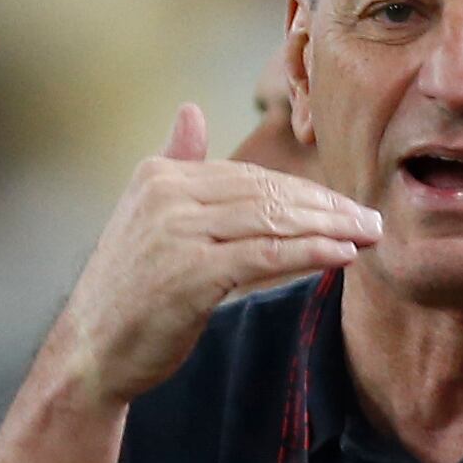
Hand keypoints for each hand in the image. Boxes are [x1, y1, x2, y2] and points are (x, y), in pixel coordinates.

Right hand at [55, 104, 381, 406]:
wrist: (92, 349)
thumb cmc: (129, 290)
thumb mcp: (147, 217)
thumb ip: (176, 163)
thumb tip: (191, 112)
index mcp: (159, 175)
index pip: (250, 177)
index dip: (304, 191)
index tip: (345, 205)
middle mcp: (166, 195)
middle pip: (266, 193)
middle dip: (325, 207)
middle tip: (370, 219)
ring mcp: (176, 232)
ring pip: (271, 220)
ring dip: (328, 227)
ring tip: (368, 235)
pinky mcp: (190, 273)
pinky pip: (263, 255)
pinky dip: (309, 251)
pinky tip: (342, 255)